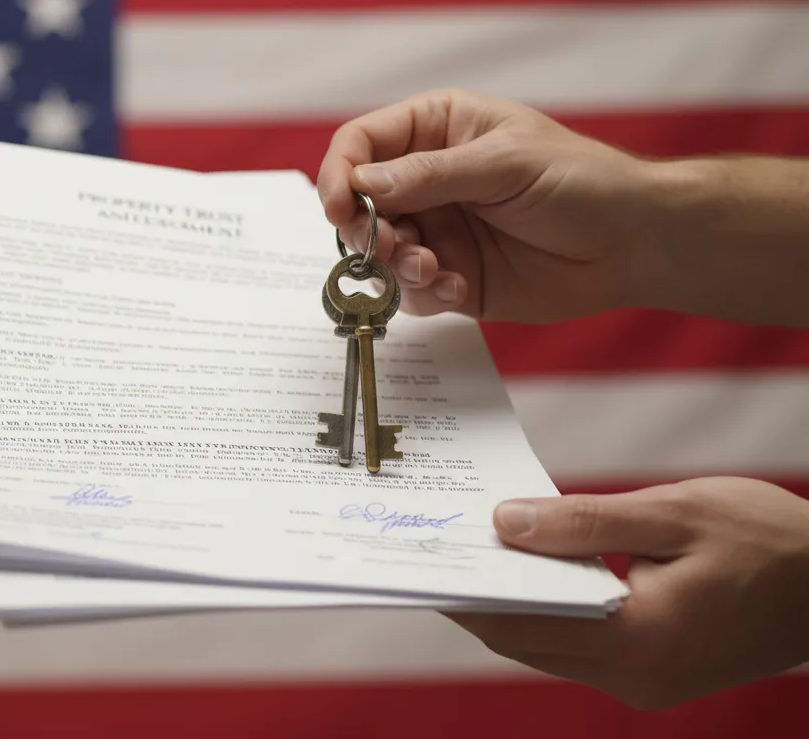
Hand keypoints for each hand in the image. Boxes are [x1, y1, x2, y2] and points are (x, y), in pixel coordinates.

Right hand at [316, 88, 671, 322]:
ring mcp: (438, 229)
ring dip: (395, 265)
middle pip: (360, 204)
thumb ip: (430, 175)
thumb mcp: (505, 164)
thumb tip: (363, 184)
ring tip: (432, 269)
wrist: (634, 243)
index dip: (341, 174)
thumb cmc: (582, 182)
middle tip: (389, 245)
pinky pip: (411, 291)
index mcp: (437, 130)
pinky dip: (423, 294)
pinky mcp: (451, 275)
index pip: (362, 143)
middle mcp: (428, 180)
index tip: (340, 208)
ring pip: (380, 252)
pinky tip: (457, 288)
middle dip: (366, 229)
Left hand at [444, 478, 808, 709]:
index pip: (518, 624)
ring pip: (549, 649)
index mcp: (637, 640)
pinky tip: (537, 572)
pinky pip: (582, 649)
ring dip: (514, 606)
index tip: (429, 559)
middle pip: (524, 642)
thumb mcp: (674, 513)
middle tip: (444, 550)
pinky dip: (551, 615)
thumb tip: (505, 523)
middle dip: (480, 599)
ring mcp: (647, 685)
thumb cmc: (768, 540)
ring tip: (481, 553)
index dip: (466, 594)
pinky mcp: (658, 678)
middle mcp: (636, 678)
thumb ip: (584, 522)